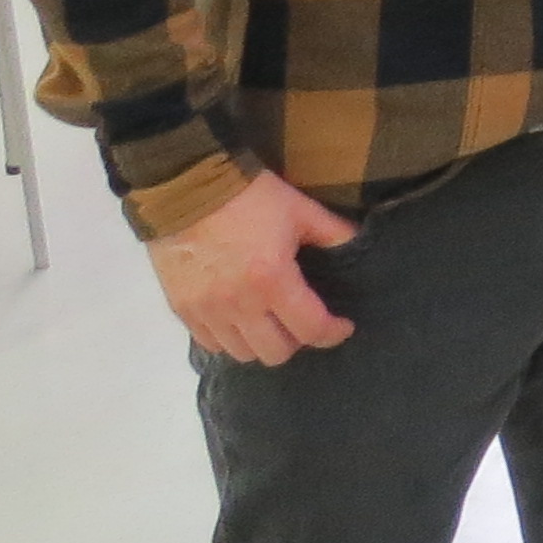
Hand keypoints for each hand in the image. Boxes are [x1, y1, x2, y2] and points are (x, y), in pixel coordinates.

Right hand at [148, 169, 358, 362]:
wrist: (187, 188)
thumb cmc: (249, 197)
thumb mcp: (300, 209)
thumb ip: (334, 232)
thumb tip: (360, 246)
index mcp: (272, 280)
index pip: (310, 329)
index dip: (333, 333)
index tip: (342, 326)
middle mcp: (238, 304)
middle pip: (275, 353)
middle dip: (298, 341)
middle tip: (303, 321)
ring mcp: (207, 311)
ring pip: (241, 353)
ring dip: (262, 342)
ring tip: (271, 323)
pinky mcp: (182, 309)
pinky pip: (210, 344)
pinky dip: (229, 339)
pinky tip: (240, 321)